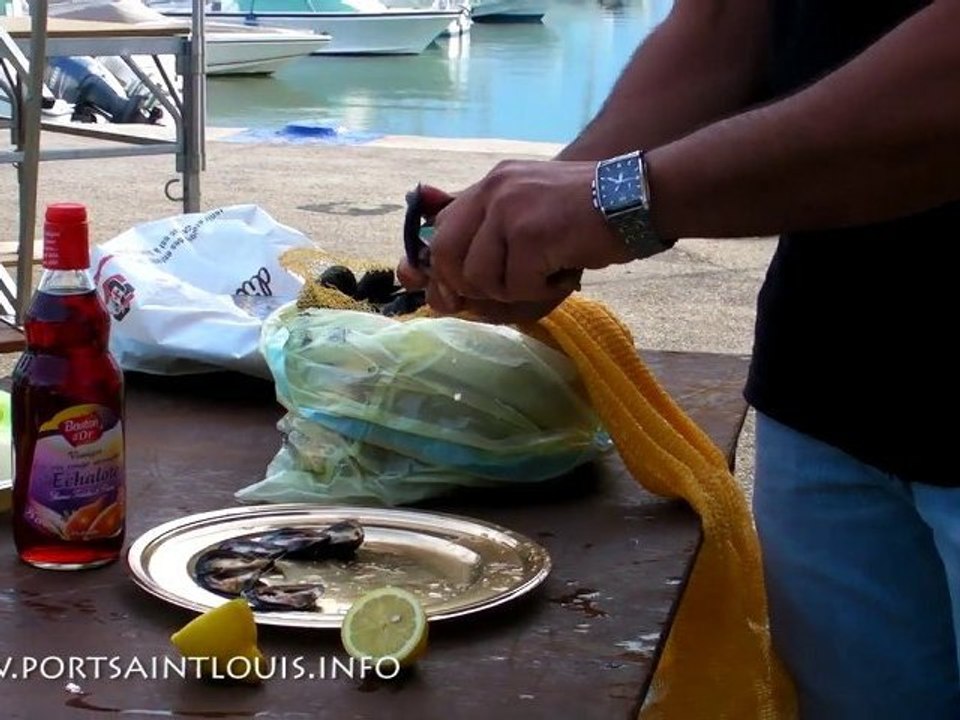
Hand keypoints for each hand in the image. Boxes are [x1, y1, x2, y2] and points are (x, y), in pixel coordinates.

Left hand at [427, 159, 631, 306]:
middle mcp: (493, 191)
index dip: (443, 269)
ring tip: (547, 275)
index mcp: (491, 184)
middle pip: (446, 255)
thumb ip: (495, 232)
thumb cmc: (591, 214)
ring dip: (514, 290)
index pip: (440, 230)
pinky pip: (516, 286)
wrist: (638, 198)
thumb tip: (449, 286)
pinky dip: (542, 291)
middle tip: (507, 289)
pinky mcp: (530, 235)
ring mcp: (509, 210)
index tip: (455, 294)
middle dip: (470, 286)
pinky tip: (565, 273)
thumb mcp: (534, 208)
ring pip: (479, 278)